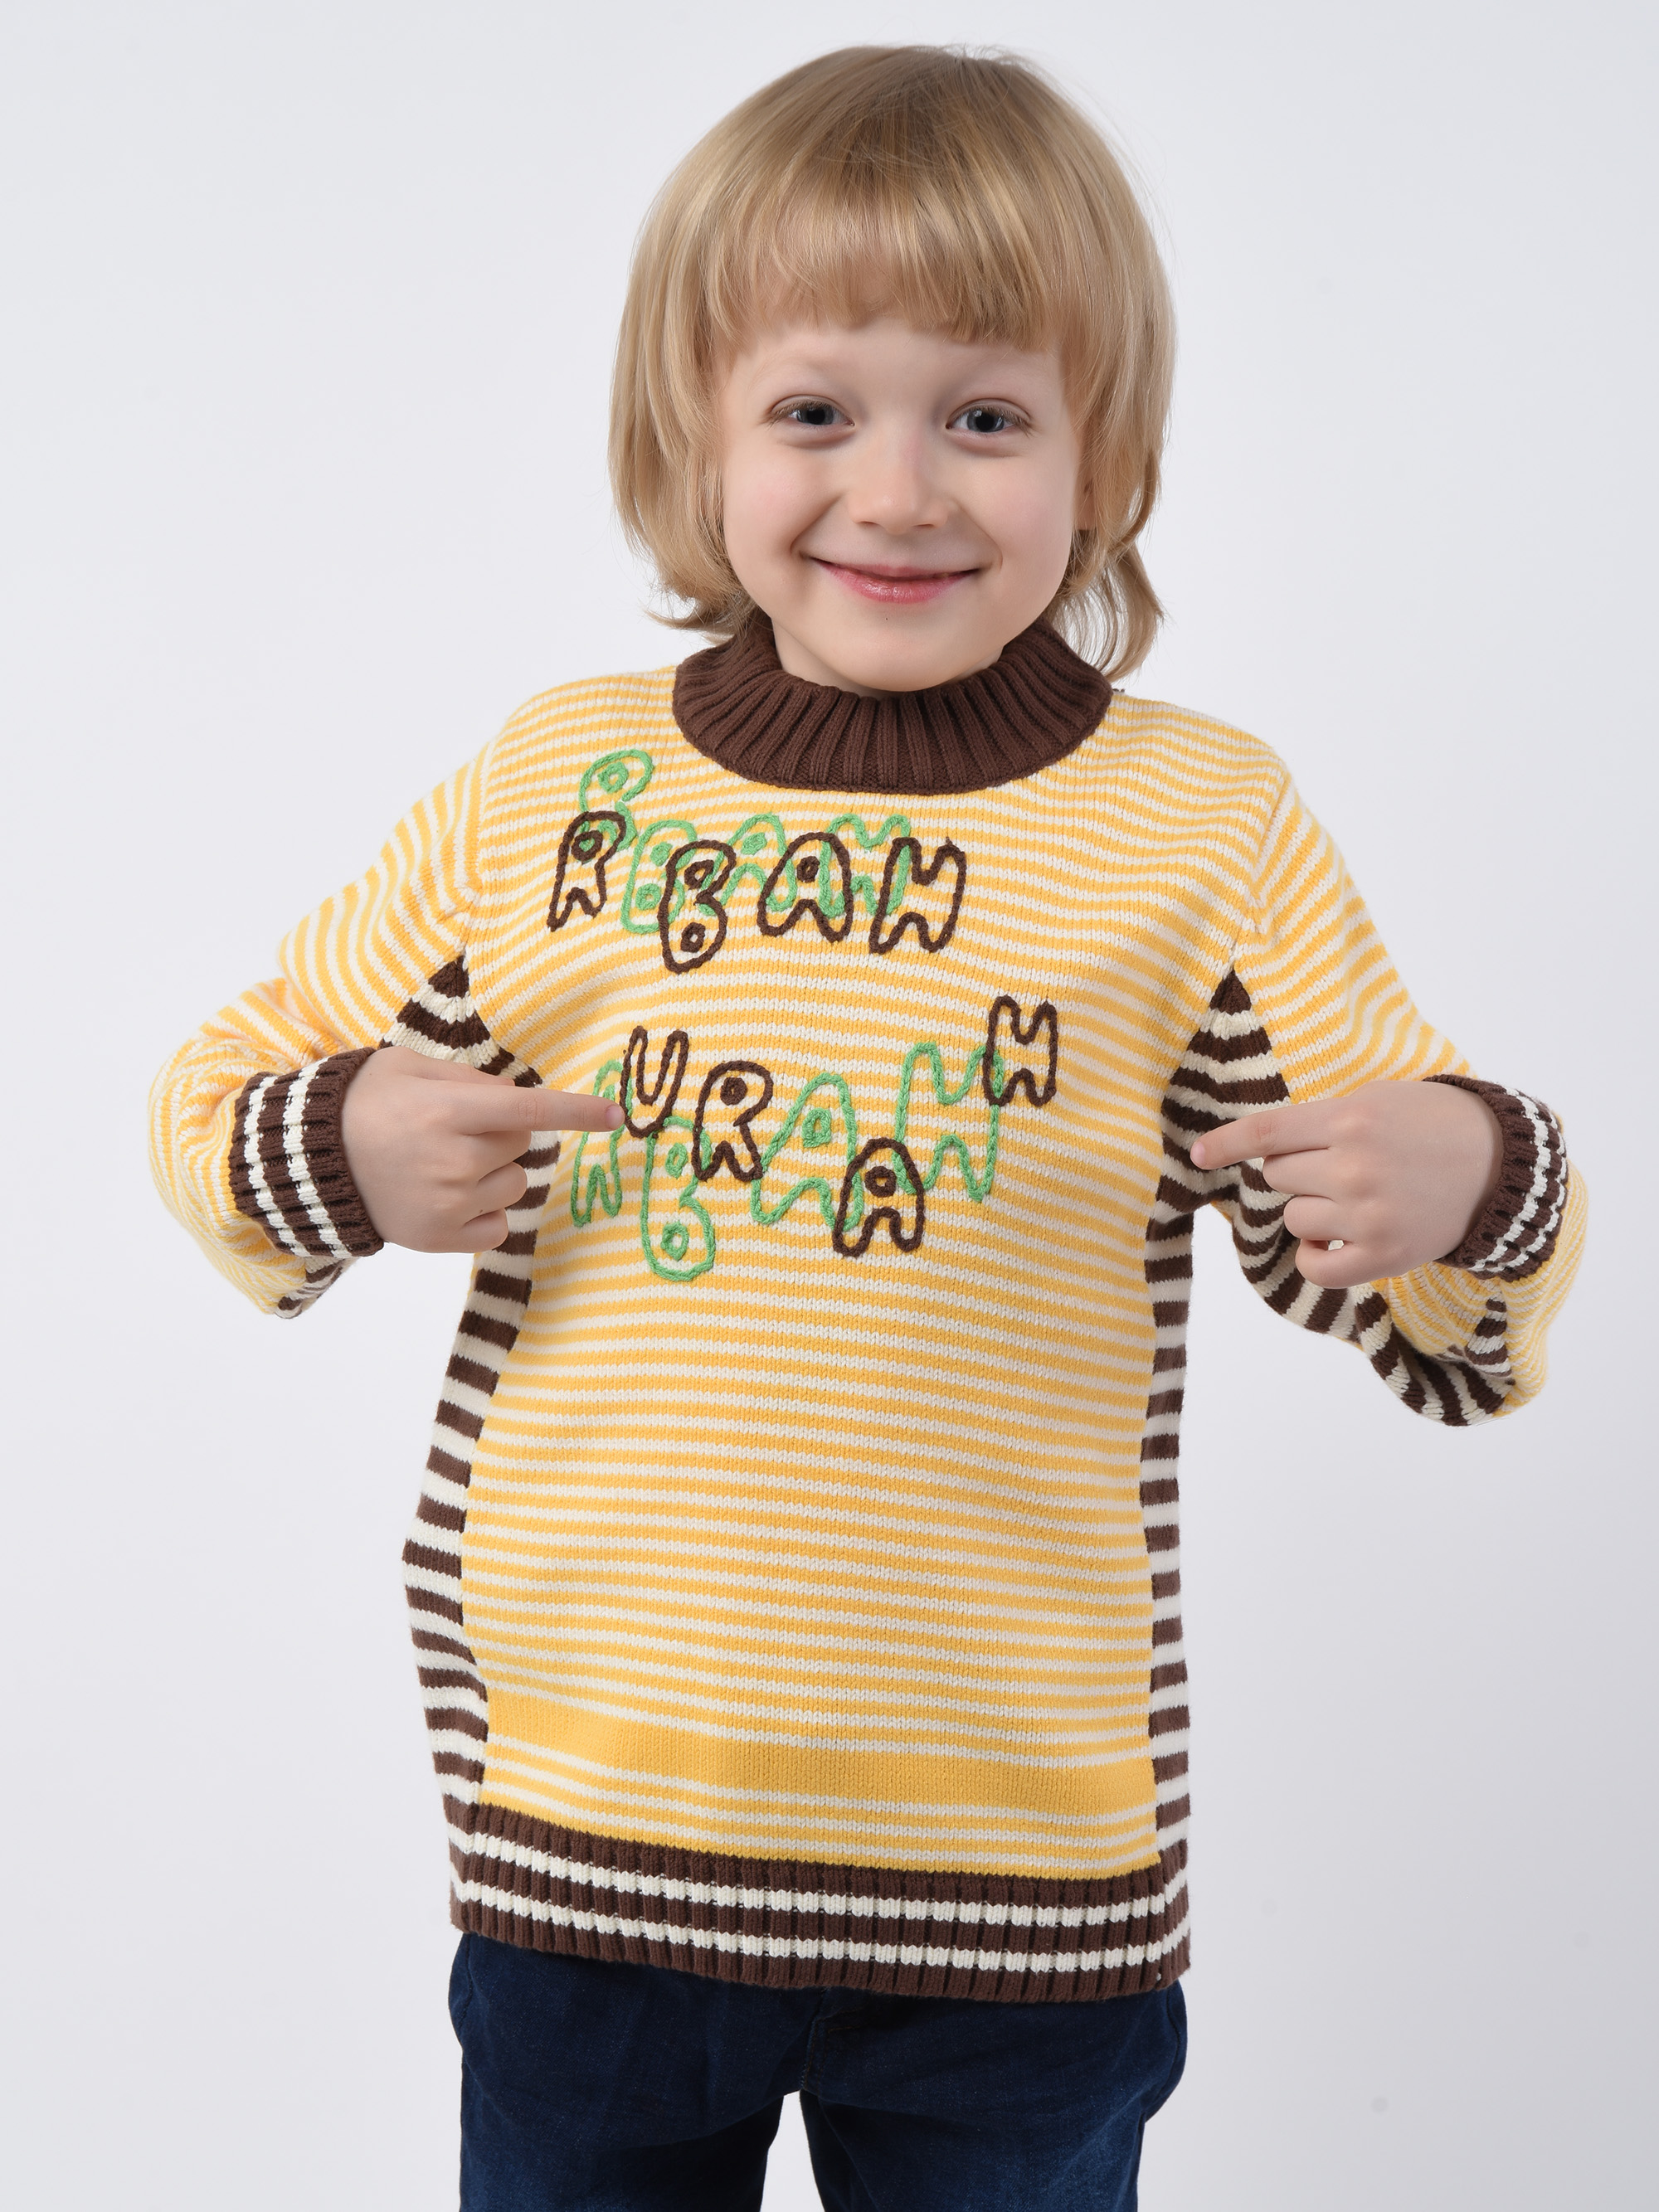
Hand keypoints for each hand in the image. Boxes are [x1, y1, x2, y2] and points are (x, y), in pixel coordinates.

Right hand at [341, 1045, 621, 1252]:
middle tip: (454, 1129)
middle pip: (523, 1145)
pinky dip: (484, 1211)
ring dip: (493, 1172)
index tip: (617, 1116)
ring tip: (443, 1163)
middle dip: (501, 1133)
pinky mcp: (440, 1239)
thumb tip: (518, 1096)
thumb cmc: (363, 1104)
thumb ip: (470, 1080)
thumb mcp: (410, 1068)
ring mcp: (448, 1205)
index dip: (578, 1112)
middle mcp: (453, 1161)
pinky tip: (447, 1196)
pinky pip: (498, 1225)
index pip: (530, 1111)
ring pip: (514, 1185)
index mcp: (447, 1113)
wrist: (310, 1162)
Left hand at [1188, 1079, 1501, 1288]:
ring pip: (1293, 1218)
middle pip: (1277, 1176)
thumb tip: (1260, 1150)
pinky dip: (1315, 1256)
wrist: (1498, 1165)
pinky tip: (1334, 1242)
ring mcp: (1368, 1216)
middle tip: (1340, 1164)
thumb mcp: (1376, 1100)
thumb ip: (1320, 1121)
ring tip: (1355, 1198)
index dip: (1225, 1144)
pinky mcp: (1383, 1256)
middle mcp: (1355, 1168)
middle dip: (1297, 1170)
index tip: (1197, 1154)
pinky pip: (1315, 1266)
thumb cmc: (1430, 1125)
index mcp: (1350, 1120)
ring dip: (1311, 1210)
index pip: (1266, 1133)